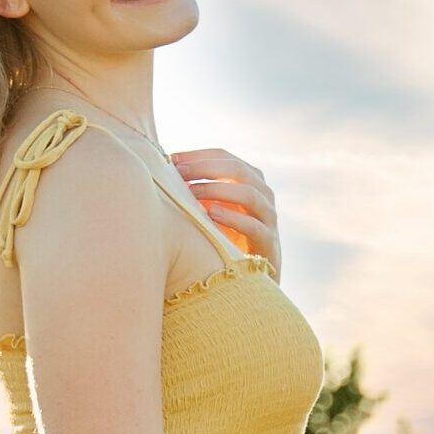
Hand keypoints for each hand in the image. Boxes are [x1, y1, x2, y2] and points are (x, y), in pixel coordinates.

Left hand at [169, 148, 280, 280]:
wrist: (250, 277)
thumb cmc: (224, 238)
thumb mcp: (211, 210)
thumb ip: (197, 191)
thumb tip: (164, 170)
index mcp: (249, 181)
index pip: (225, 158)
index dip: (199, 156)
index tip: (172, 158)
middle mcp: (262, 195)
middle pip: (238, 170)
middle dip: (206, 168)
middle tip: (179, 172)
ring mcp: (268, 218)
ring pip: (250, 194)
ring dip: (218, 190)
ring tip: (191, 192)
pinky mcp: (268, 242)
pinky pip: (254, 226)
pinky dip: (232, 218)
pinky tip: (211, 214)